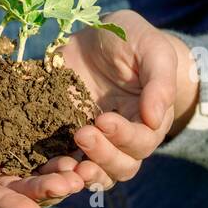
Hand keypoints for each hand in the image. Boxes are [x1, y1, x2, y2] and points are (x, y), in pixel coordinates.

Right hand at [0, 52, 87, 207]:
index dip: (9, 206)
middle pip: (20, 190)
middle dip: (44, 191)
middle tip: (69, 186)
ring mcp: (14, 156)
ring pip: (40, 174)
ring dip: (62, 176)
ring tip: (83, 171)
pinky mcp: (31, 138)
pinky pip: (52, 149)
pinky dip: (69, 152)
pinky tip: (87, 149)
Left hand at [52, 9, 185, 190]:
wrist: (100, 35)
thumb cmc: (134, 39)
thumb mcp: (152, 51)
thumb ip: (159, 83)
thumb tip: (155, 119)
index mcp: (149, 120)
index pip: (142, 141)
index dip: (124, 136)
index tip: (104, 119)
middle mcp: (125, 137)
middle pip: (122, 165)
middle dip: (103, 155)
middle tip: (82, 134)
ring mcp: (97, 139)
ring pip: (98, 172)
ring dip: (84, 172)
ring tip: (67, 164)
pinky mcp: (70, 132)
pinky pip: (67, 161)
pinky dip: (60, 168)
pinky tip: (48, 164)